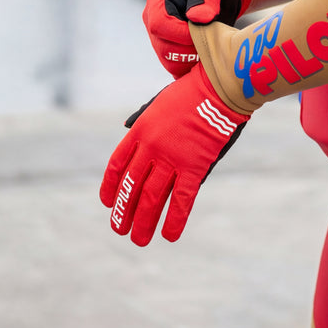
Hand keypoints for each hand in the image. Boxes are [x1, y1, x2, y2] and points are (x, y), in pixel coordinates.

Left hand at [99, 64, 248, 244]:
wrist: (218, 88)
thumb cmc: (191, 92)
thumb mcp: (158, 102)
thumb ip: (142, 118)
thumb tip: (126, 127)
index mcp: (140, 131)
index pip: (117, 165)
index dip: (111, 187)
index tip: (108, 203)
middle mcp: (151, 147)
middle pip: (131, 186)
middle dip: (124, 212)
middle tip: (120, 230)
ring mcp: (172, 158)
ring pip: (151, 198)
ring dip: (143, 222)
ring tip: (138, 239)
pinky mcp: (195, 166)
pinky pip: (181, 199)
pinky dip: (174, 219)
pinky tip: (169, 235)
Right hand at [142, 0, 251, 77]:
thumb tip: (196, 17)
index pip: (160, 25)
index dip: (182, 33)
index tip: (204, 30)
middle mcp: (152, 18)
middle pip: (162, 47)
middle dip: (189, 49)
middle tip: (210, 40)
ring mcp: (160, 36)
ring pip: (169, 62)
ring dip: (192, 60)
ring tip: (210, 45)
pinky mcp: (170, 49)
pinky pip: (176, 67)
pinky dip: (192, 67)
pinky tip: (207, 55)